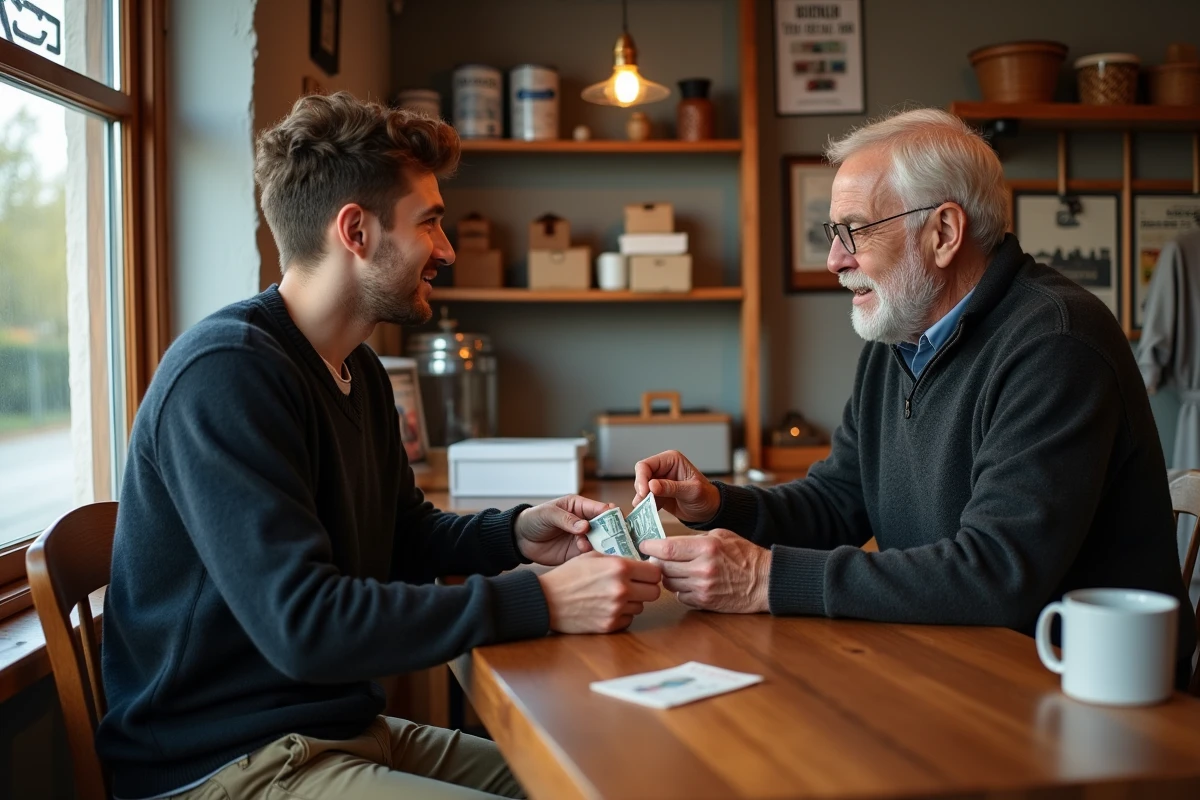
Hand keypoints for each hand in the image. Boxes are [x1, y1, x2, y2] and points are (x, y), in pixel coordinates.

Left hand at [515, 495, 614, 565]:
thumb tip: (585, 525)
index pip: (601, 509)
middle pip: (606, 527)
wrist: (519, 540)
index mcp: (580, 506)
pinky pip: (591, 556)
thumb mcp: (548, 514)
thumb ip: (566, 519)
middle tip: (615, 541)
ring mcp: (582, 538)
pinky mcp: (577, 554)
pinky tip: (591, 559)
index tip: (618, 523)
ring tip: (595, 550)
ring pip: (601, 542)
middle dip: (612, 533)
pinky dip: (594, 558)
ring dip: (602, 547)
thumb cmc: (533, 519)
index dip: (611, 515)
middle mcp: (585, 522)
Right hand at [537, 552, 662, 633]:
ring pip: (641, 607)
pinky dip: (621, 615)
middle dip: (646, 588)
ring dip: (633, 602)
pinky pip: (628, 620)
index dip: (651, 572)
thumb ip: (618, 559)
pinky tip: (606, 607)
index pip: (655, 573)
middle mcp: (622, 589)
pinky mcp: (610, 625)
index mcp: (619, 567)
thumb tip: (640, 563)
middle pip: (655, 592)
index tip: (645, 573)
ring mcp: (616, 609)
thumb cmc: (568, 575)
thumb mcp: (592, 556)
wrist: (546, 600)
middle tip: (634, 585)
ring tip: (614, 596)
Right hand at [632, 450, 720, 522]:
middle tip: (643, 502)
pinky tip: (647, 512)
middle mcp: (663, 469)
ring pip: (641, 488)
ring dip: (641, 499)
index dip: (642, 478)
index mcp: (671, 460)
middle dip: (641, 490)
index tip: (644, 492)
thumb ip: (671, 488)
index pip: (647, 465)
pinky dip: (644, 506)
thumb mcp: (691, 491)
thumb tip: (651, 485)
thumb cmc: (706, 496)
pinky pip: (645, 499)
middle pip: (641, 476)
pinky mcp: (658, 495)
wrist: (709, 511)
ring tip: (644, 509)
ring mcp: (659, 482)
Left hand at [638, 529, 770, 613]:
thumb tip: (669, 543)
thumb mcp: (722, 536)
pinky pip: (680, 596)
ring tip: (674, 569)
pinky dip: (679, 589)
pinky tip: (688, 582)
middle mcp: (702, 569)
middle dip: (656, 562)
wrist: (765, 581)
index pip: (667, 549)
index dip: (650, 547)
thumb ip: (695, 539)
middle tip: (654, 557)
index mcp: (706, 547)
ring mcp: (702, 588)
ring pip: (669, 583)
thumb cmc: (745, 555)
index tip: (644, 544)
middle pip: (663, 567)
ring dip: (667, 576)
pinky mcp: (704, 602)